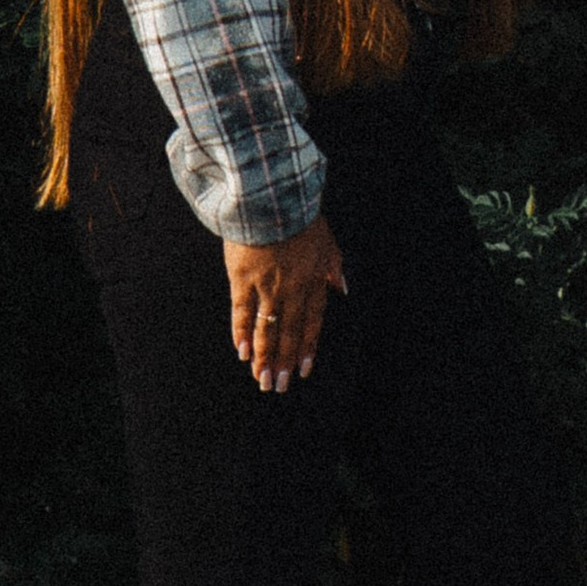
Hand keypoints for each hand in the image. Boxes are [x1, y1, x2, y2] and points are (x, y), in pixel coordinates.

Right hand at [225, 213, 346, 389]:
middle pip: (288, 333)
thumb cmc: (301, 216)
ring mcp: (267, 286)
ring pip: (267, 329)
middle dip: (284, 363)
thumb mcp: (328, 240)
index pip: (312, 323)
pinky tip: (242, 352)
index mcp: (313, 280)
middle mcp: (292, 289)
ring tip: (261, 380)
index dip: (306, 348)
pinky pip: (242, 312)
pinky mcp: (242, 278)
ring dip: (264, 357)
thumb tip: (344, 287)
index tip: (302, 371)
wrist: (273, 198)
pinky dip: (242, 333)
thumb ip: (335, 267)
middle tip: (278, 387)